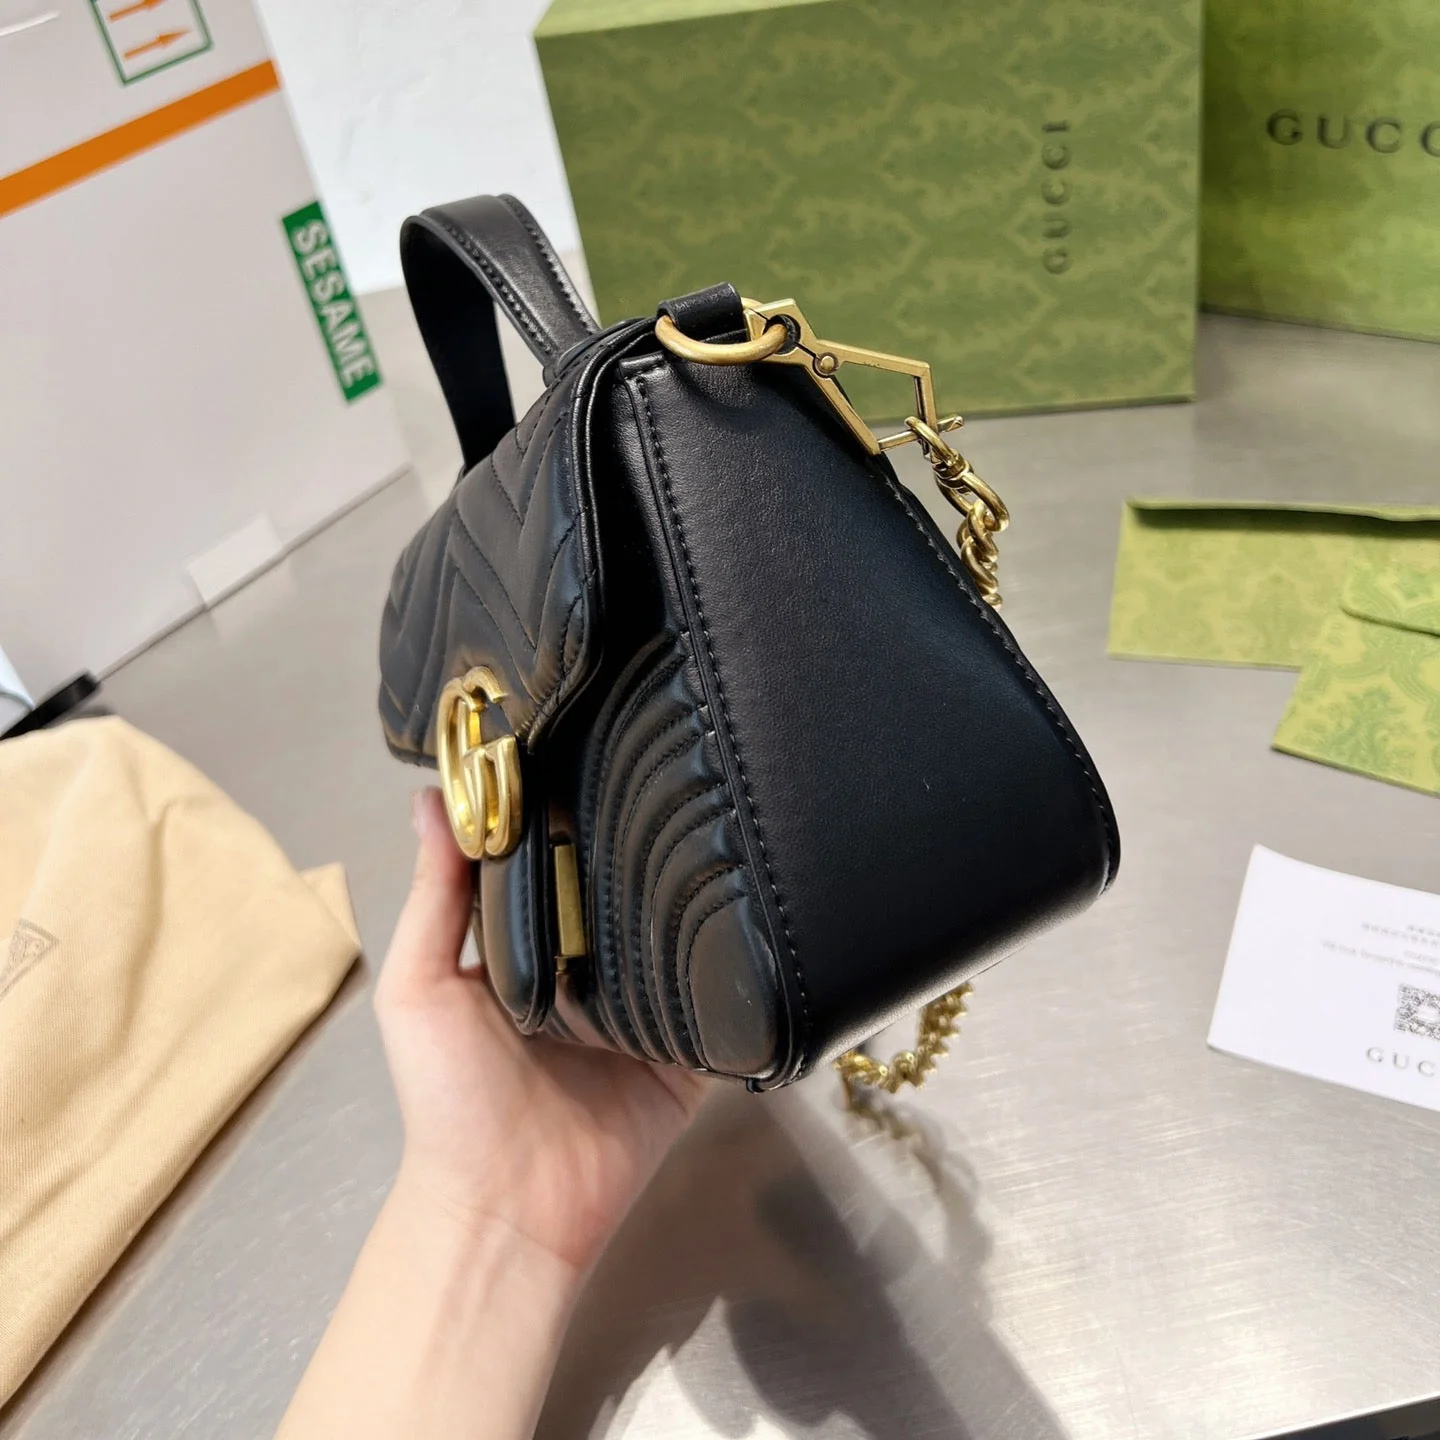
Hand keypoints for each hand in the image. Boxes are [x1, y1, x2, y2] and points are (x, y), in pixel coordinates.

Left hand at [374, 787, 708, 1276]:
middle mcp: (589, 972)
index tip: (601, 750)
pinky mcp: (686, 1054)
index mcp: (528, 949)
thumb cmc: (447, 1100)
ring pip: (682, 942)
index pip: (561, 865)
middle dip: (649, 853)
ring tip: (732, 838)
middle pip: (628, 899)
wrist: (507, 1210)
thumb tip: (430, 798)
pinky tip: (759, 924)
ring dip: (698, 906)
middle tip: (684, 781)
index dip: (575, 816)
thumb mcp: (417, 989)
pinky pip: (723, 1006)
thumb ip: (433, 899)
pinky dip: (739, 977)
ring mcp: (642, 1013)